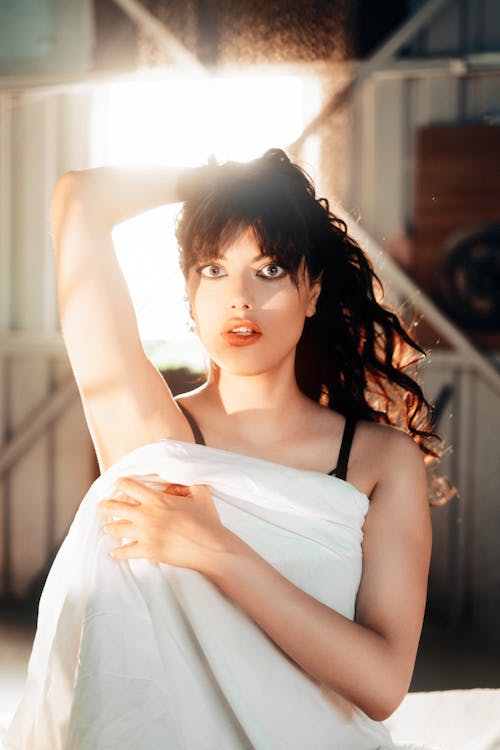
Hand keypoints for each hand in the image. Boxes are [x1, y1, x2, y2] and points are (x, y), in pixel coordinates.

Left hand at [98, 474, 231, 573]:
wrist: (212, 547)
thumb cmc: (207, 520)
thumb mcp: (200, 493)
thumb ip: (184, 484)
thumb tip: (171, 485)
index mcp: (157, 499)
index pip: (128, 486)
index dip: (121, 483)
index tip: (118, 484)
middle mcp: (146, 515)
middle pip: (116, 507)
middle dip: (107, 506)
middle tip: (103, 506)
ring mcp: (145, 534)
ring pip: (116, 529)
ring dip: (110, 528)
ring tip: (107, 528)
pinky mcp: (148, 551)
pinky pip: (125, 552)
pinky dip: (117, 553)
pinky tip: (113, 553)